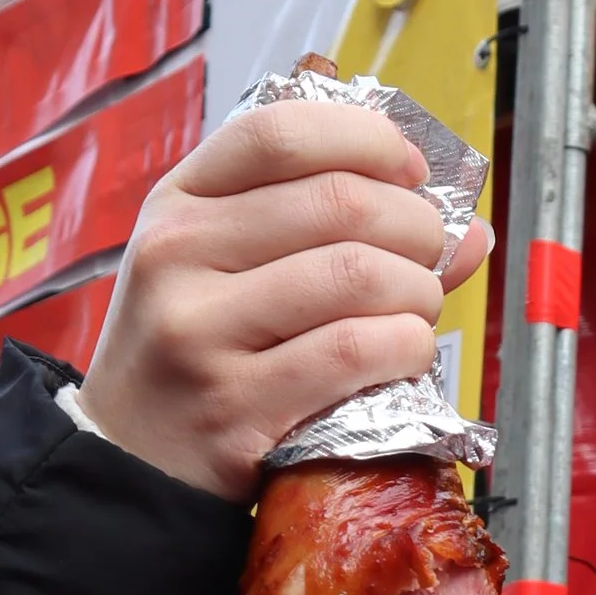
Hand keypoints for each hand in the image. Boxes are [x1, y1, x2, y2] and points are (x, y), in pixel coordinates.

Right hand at [77, 97, 493, 497]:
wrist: (129, 462)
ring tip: (418, 311)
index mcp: (178, 201)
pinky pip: (352, 352)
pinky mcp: (232, 405)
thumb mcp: (229, 270)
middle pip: (339, 201)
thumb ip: (331, 232)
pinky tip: (405, 354)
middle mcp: (178, 253)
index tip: (410, 170)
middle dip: (415, 226)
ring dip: (418, 291)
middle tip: (428, 258)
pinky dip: (404, 347)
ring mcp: (199, 330)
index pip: (281, 131)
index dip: (367, 139)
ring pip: (355, 275)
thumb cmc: (197, 353)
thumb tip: (466, 228)